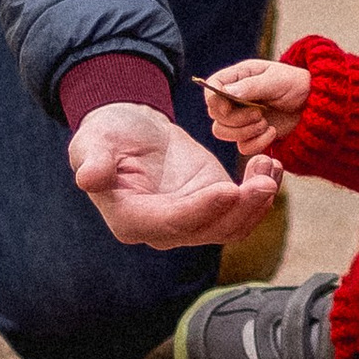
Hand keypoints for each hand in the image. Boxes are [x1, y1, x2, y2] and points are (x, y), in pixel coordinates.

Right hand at [68, 101, 282, 250]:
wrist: (130, 128)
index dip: (200, 210)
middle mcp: (164, 229)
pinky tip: (271, 164)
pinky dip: (260, 192)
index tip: (228, 190)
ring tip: (270, 167)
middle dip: (240, 208)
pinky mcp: (213, 204)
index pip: (170, 223)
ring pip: (232, 225)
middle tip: (264, 180)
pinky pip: (242, 209)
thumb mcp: (94, 139)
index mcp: (131, 219)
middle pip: (208, 230)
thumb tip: (88, 177)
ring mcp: (192, 219)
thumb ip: (93, 159)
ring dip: (257, 203)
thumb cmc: (108, 133)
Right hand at [198, 56, 310, 152]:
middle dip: (236, 118)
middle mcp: (235, 98)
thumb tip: (225, 92)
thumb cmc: (298, 85)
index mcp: (238, 77)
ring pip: (222, 132)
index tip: (231, 105)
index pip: (212, 87)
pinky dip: (257, 143)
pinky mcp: (251, 136)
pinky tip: (272, 132)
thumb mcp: (276, 81)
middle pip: (215, 114)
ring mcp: (241, 118)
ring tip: (266, 123)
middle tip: (259, 114)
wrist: (316, 107)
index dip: (215, 99)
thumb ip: (251, 86)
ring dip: (245, 131)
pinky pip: (242, 147)